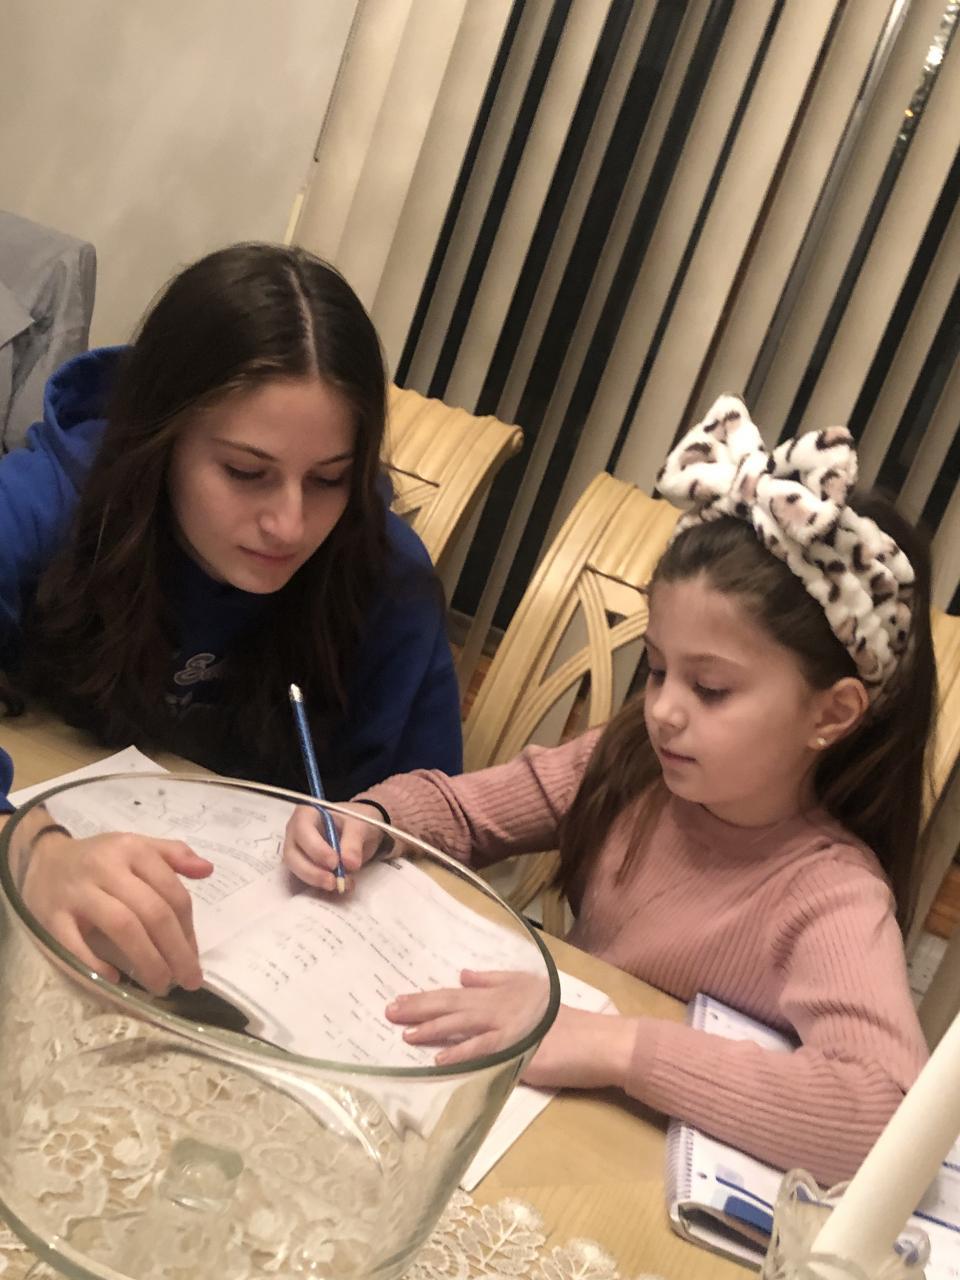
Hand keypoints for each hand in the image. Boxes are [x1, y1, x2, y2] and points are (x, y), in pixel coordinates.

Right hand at [21, 830, 212, 993]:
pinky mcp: (51, 915)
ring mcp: (78, 892)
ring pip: (122, 926)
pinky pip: (75, 943)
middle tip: (188, 980)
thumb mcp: (137, 846)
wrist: (42, 859)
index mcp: (133, 850)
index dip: (188, 929)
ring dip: (147, 960)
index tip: (195, 958)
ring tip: (161, 984)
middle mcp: (107, 868)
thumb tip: (207, 869)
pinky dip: (97, 964)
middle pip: (151, 912)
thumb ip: (174, 855)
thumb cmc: (99, 859)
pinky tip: (116, 980)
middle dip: (175, 950)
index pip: (171, 892)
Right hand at [283, 802, 382, 892]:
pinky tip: (341, 886)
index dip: (315, 848)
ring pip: (296, 870)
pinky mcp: (304, 865)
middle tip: (333, 882)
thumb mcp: (360, 825)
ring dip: (316, 881)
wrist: (360, 829)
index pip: (302, 831)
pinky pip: (306, 878)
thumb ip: (354, 841)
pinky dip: (322, 885)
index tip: (334, 862)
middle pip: (292, 855)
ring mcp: (298, 850)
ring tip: (341, 885)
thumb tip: (349, 864)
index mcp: (306, 814)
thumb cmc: (355, 820)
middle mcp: (296, 832)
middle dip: (311, 872)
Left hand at [386, 969, 551, 1065]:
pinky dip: (460, 1054)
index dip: (426, 998)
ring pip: (461, 1025)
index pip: (455, 993)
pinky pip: (482, 1051)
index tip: (400, 1000)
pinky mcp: (515, 1049)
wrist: (592, 1039)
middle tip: (389, 1011)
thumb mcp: (527, 987)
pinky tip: (439, 1060)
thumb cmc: (561, 1017)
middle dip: (419, 1008)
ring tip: (406, 1034)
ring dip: (432, 1029)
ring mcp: (505, 1026)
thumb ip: (494, 980)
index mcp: (498, 991)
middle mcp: (496, 1005)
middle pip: (451, 1005)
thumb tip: (463, 975)